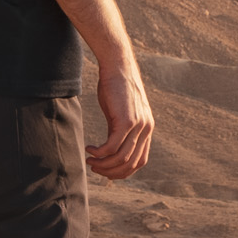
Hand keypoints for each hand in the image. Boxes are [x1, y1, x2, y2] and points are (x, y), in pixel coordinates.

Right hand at [86, 59, 153, 181]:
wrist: (118, 66)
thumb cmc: (115, 87)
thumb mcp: (121, 112)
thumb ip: (120, 130)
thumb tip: (110, 148)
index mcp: (147, 129)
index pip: (139, 161)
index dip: (123, 171)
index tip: (106, 171)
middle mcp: (146, 129)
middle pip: (130, 163)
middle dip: (111, 171)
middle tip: (94, 169)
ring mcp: (138, 125)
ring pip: (121, 157)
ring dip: (103, 164)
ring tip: (90, 161)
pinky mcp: (127, 120)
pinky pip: (112, 146)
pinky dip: (99, 153)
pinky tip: (90, 149)